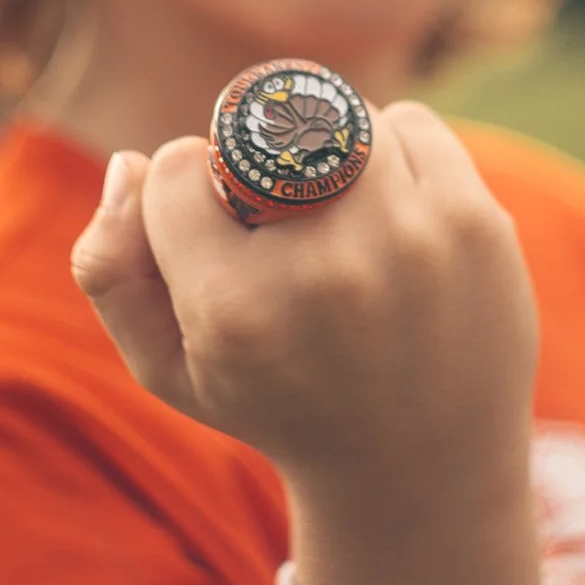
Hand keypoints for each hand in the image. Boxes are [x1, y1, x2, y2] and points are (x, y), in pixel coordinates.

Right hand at [73, 102, 546, 584]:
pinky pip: (411, 123)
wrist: (423, 465)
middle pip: (258, 132)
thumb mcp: (168, 367)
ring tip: (337, 219)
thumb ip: (111, 266)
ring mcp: (410, 238)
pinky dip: (392, 152)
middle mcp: (324, 268)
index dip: (186, 194)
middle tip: (279, 219)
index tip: (216, 236)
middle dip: (257, 165)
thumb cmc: (280, 403)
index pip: (177, 166)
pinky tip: (392, 214)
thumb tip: (132, 162)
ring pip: (340, 119)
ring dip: (327, 152)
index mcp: (235, 307)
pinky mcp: (473, 221)